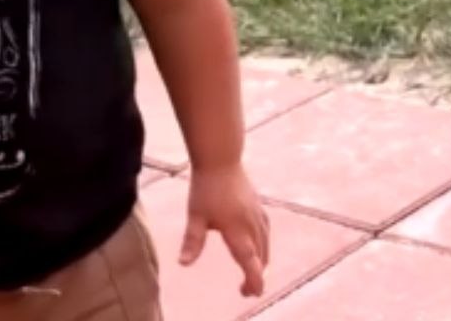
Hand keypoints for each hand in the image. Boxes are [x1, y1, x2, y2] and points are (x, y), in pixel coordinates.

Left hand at [180, 164, 270, 296]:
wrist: (221, 158)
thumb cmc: (205, 187)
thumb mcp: (195, 216)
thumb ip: (192, 241)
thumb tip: (183, 263)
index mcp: (237, 231)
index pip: (250, 263)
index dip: (253, 280)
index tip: (250, 292)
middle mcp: (252, 225)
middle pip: (261, 257)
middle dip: (256, 275)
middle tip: (245, 289)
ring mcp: (258, 215)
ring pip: (266, 244)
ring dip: (262, 261)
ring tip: (253, 271)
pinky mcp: (259, 205)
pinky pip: (267, 231)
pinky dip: (265, 244)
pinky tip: (259, 244)